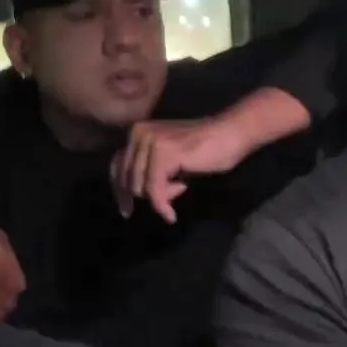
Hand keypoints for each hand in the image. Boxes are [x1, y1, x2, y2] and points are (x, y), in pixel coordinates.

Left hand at [110, 116, 245, 222]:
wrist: (229, 134)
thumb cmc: (204, 149)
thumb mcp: (168, 160)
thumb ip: (148, 171)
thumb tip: (136, 196)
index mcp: (137, 132)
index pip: (117, 167)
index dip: (120, 191)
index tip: (127, 210)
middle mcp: (139, 133)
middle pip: (126, 180)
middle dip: (147, 195)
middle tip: (172, 195)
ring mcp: (150, 142)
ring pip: (140, 188)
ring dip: (161, 195)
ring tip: (182, 185)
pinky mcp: (163, 154)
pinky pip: (154, 191)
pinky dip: (162, 206)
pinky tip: (170, 214)